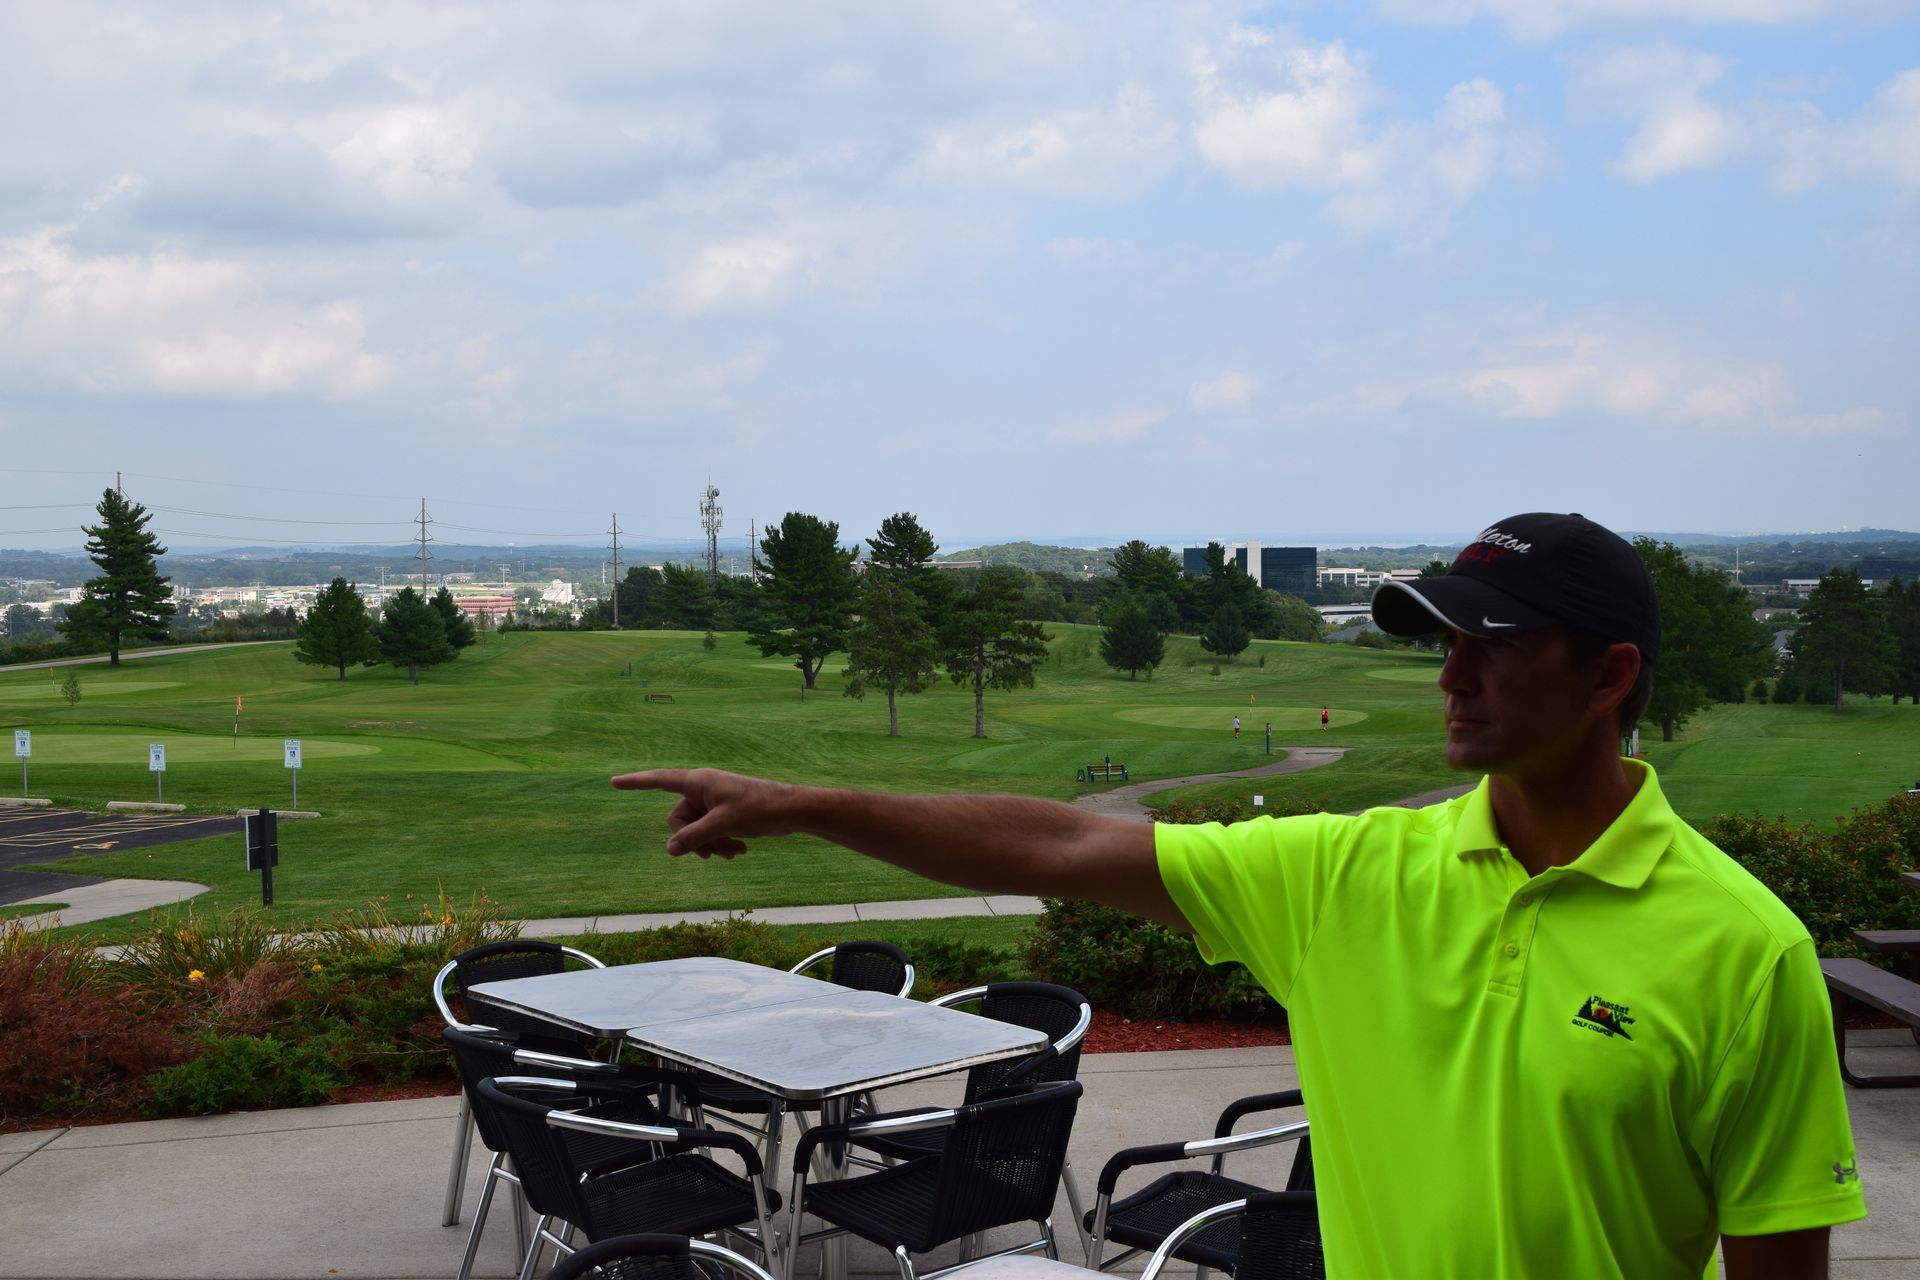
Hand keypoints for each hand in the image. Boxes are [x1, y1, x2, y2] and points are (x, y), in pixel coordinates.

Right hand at [610, 768, 794, 858]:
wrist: (790, 812)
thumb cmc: (759, 809)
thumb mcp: (723, 824)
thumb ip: (695, 837)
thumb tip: (670, 849)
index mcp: (698, 782)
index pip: (659, 780)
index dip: (636, 782)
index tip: (613, 782)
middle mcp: (702, 790)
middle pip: (677, 821)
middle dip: (694, 840)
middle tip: (715, 853)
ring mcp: (712, 803)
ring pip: (695, 831)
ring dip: (711, 846)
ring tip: (734, 852)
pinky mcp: (723, 815)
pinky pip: (709, 833)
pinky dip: (721, 844)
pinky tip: (740, 851)